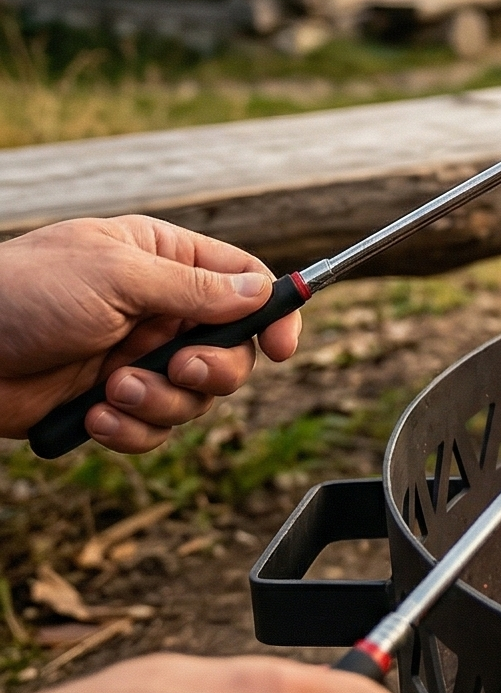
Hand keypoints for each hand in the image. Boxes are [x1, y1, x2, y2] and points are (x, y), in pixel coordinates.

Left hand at [0, 216, 300, 451]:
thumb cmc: (21, 294)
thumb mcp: (116, 278)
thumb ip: (194, 288)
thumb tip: (262, 294)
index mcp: (164, 261)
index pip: (244, 284)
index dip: (273, 315)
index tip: (283, 347)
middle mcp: (158, 310)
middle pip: (232, 349)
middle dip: (212, 369)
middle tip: (180, 368)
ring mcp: (136, 358)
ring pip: (195, 398)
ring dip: (161, 402)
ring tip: (113, 389)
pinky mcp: (111, 403)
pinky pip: (154, 430)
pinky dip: (130, 430)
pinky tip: (93, 415)